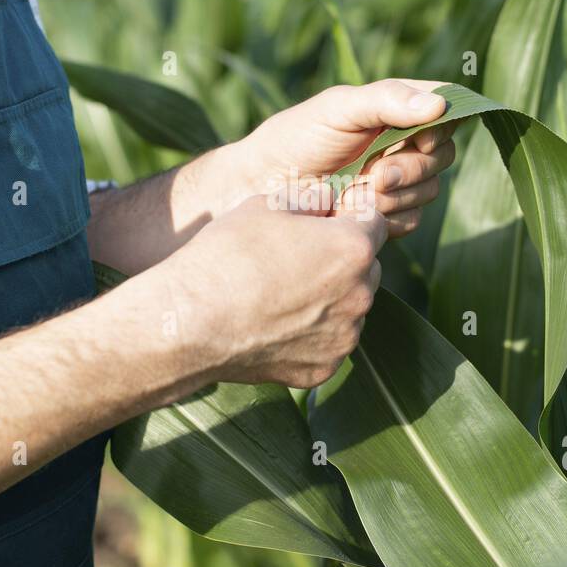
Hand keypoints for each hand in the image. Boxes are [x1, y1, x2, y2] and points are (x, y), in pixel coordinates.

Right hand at [159, 193, 384, 387]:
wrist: (191, 322)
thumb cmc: (227, 255)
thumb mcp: (267, 204)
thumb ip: (312, 197)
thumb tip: (331, 200)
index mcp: (353, 249)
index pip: (374, 221)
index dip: (350, 215)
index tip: (326, 219)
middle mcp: (360, 296)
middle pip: (367, 267)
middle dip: (344, 258)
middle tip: (298, 257)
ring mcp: (343, 338)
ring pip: (350, 308)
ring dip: (331, 298)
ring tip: (282, 292)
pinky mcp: (323, 369)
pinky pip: (329, 343)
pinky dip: (312, 333)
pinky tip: (276, 323)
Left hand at [223, 79, 457, 237]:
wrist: (263, 189)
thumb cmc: (295, 139)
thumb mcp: (337, 108)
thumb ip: (386, 100)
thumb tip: (439, 104)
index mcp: (395, 108)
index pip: (446, 108)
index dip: (442, 125)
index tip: (421, 138)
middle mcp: (403, 142)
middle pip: (443, 155)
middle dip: (410, 168)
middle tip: (375, 175)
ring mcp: (398, 180)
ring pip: (429, 190)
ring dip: (393, 195)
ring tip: (351, 192)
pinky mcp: (388, 214)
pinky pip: (412, 219)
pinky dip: (385, 217)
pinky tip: (352, 211)